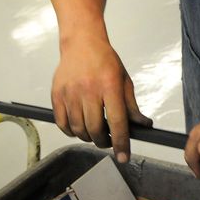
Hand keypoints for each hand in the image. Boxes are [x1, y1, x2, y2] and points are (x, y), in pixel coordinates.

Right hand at [51, 38, 151, 162]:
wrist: (81, 43)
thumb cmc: (105, 61)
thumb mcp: (124, 80)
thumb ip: (132, 106)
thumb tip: (143, 126)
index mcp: (109, 86)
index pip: (117, 123)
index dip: (121, 143)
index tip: (123, 157)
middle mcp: (89, 90)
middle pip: (95, 129)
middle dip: (103, 142)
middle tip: (107, 141)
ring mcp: (70, 93)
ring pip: (78, 129)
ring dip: (88, 137)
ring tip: (94, 132)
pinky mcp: (57, 95)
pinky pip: (62, 123)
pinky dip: (71, 131)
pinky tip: (78, 127)